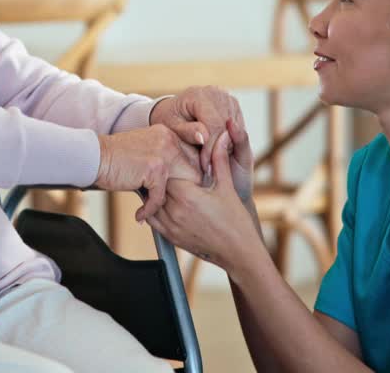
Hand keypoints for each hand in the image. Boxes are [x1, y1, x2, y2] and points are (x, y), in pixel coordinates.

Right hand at [95, 124, 202, 221]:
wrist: (95, 157)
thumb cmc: (116, 158)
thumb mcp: (146, 150)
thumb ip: (165, 159)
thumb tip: (183, 180)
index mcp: (169, 134)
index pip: (193, 157)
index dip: (191, 177)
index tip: (186, 192)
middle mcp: (169, 140)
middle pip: (194, 171)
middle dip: (187, 191)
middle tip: (177, 207)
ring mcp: (164, 153)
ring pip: (182, 186)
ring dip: (169, 202)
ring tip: (156, 211)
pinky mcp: (155, 169)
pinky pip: (160, 198)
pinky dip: (149, 209)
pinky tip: (140, 213)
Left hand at [147, 131, 264, 273]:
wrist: (238, 252)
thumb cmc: (236, 221)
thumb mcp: (227, 187)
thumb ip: (219, 160)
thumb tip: (221, 136)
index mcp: (188, 195)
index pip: (166, 170)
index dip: (168, 162)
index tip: (169, 156)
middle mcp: (175, 211)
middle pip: (156, 185)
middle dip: (159, 176)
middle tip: (158, 166)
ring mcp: (171, 226)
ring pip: (151, 202)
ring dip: (154, 192)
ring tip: (156, 182)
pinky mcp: (170, 237)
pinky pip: (152, 219)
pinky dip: (152, 209)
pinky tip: (160, 201)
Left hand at [150, 86, 247, 181]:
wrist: (173, 110)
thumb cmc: (169, 120)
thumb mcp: (172, 128)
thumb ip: (187, 133)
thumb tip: (203, 137)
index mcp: (198, 95)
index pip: (213, 124)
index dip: (211, 147)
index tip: (205, 165)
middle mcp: (215, 92)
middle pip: (226, 125)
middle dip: (218, 148)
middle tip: (209, 167)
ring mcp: (226, 96)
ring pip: (234, 127)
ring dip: (226, 145)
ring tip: (212, 160)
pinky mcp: (232, 104)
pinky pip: (237, 126)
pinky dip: (230, 140)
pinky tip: (217, 150)